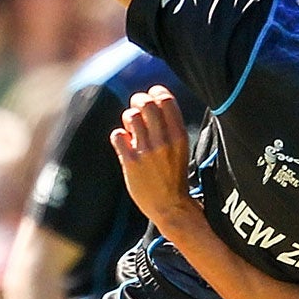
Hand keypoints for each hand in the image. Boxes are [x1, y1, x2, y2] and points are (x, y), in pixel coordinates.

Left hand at [111, 88, 195, 232]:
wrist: (170, 206)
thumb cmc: (174, 176)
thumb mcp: (180, 149)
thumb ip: (169, 127)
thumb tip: (153, 102)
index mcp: (179, 136)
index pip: (166, 100)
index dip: (156, 92)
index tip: (152, 95)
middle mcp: (163, 141)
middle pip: (146, 103)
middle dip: (138, 101)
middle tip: (137, 109)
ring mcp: (146, 151)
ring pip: (130, 116)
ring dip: (128, 120)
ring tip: (132, 131)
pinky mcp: (131, 162)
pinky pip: (117, 135)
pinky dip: (119, 137)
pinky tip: (125, 144)